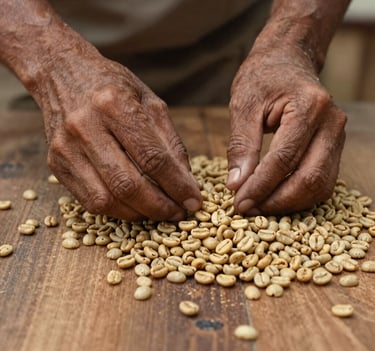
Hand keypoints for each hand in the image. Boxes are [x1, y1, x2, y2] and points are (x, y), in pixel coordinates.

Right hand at [35, 50, 200, 220]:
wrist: (62, 74)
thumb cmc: (113, 87)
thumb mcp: (150, 102)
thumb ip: (170, 142)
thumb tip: (186, 182)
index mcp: (114, 105)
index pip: (152, 158)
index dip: (177, 186)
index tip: (193, 202)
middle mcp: (85, 127)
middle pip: (127, 184)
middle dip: (159, 207)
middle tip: (178, 213)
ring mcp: (65, 148)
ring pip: (106, 200)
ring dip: (138, 214)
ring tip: (158, 211)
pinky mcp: (56, 164)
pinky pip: (89, 201)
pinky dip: (117, 210)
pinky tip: (134, 205)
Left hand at [227, 47, 346, 214]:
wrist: (287, 62)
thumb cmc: (263, 78)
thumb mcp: (244, 106)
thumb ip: (241, 146)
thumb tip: (236, 185)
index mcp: (309, 108)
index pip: (284, 159)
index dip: (260, 186)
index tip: (239, 203)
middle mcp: (331, 123)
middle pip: (309, 178)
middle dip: (276, 201)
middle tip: (247, 209)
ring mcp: (337, 136)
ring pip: (320, 185)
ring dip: (289, 203)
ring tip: (259, 207)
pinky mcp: (333, 147)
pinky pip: (321, 180)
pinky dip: (299, 195)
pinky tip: (275, 197)